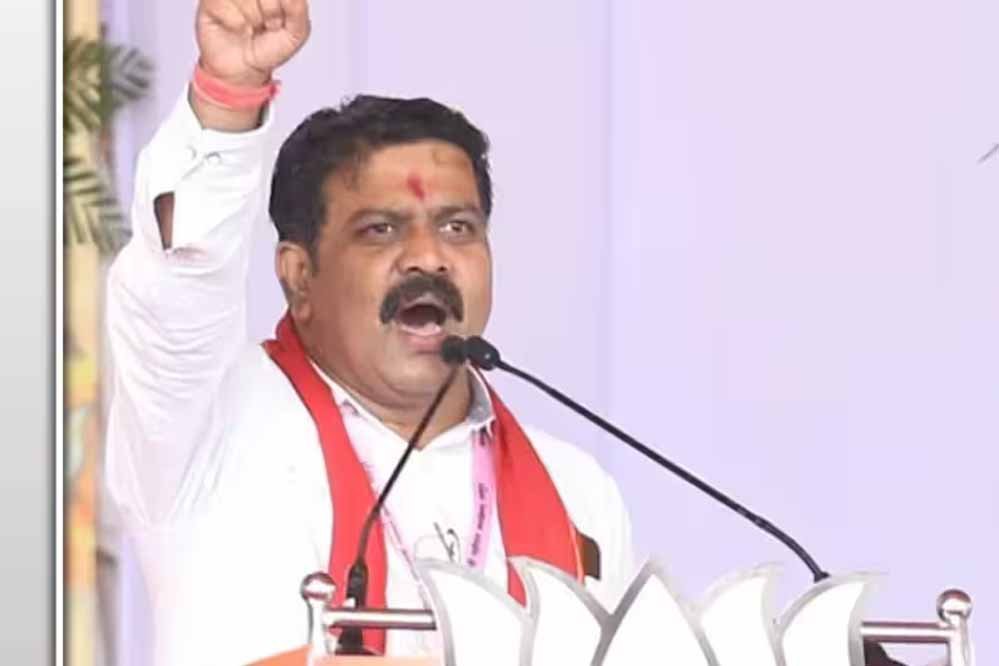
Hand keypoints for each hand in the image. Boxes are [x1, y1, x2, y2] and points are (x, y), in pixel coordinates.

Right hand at [195, 0, 310, 86]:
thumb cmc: (268, 47)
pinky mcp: (210, 1)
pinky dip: (236, 22)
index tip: (284, 17)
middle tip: (270, 25)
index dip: (282, 2)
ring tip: (253, 28)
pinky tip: (238, 29)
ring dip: (253, 18)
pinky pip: (224, 4)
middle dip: (271, 10)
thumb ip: (298, 11)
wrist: (244, 70)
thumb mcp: (295, 34)